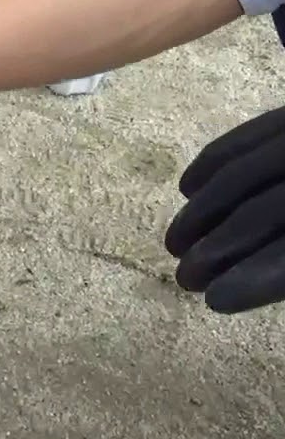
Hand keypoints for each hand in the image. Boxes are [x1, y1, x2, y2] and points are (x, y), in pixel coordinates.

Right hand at [165, 105, 284, 313]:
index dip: (257, 280)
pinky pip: (245, 136)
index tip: (216, 302)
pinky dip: (210, 164)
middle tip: (184, 279)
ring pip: (242, 176)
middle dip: (217, 251)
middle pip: (262, 214)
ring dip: (201, 214)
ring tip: (175, 243)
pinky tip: (186, 189)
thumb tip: (256, 274)